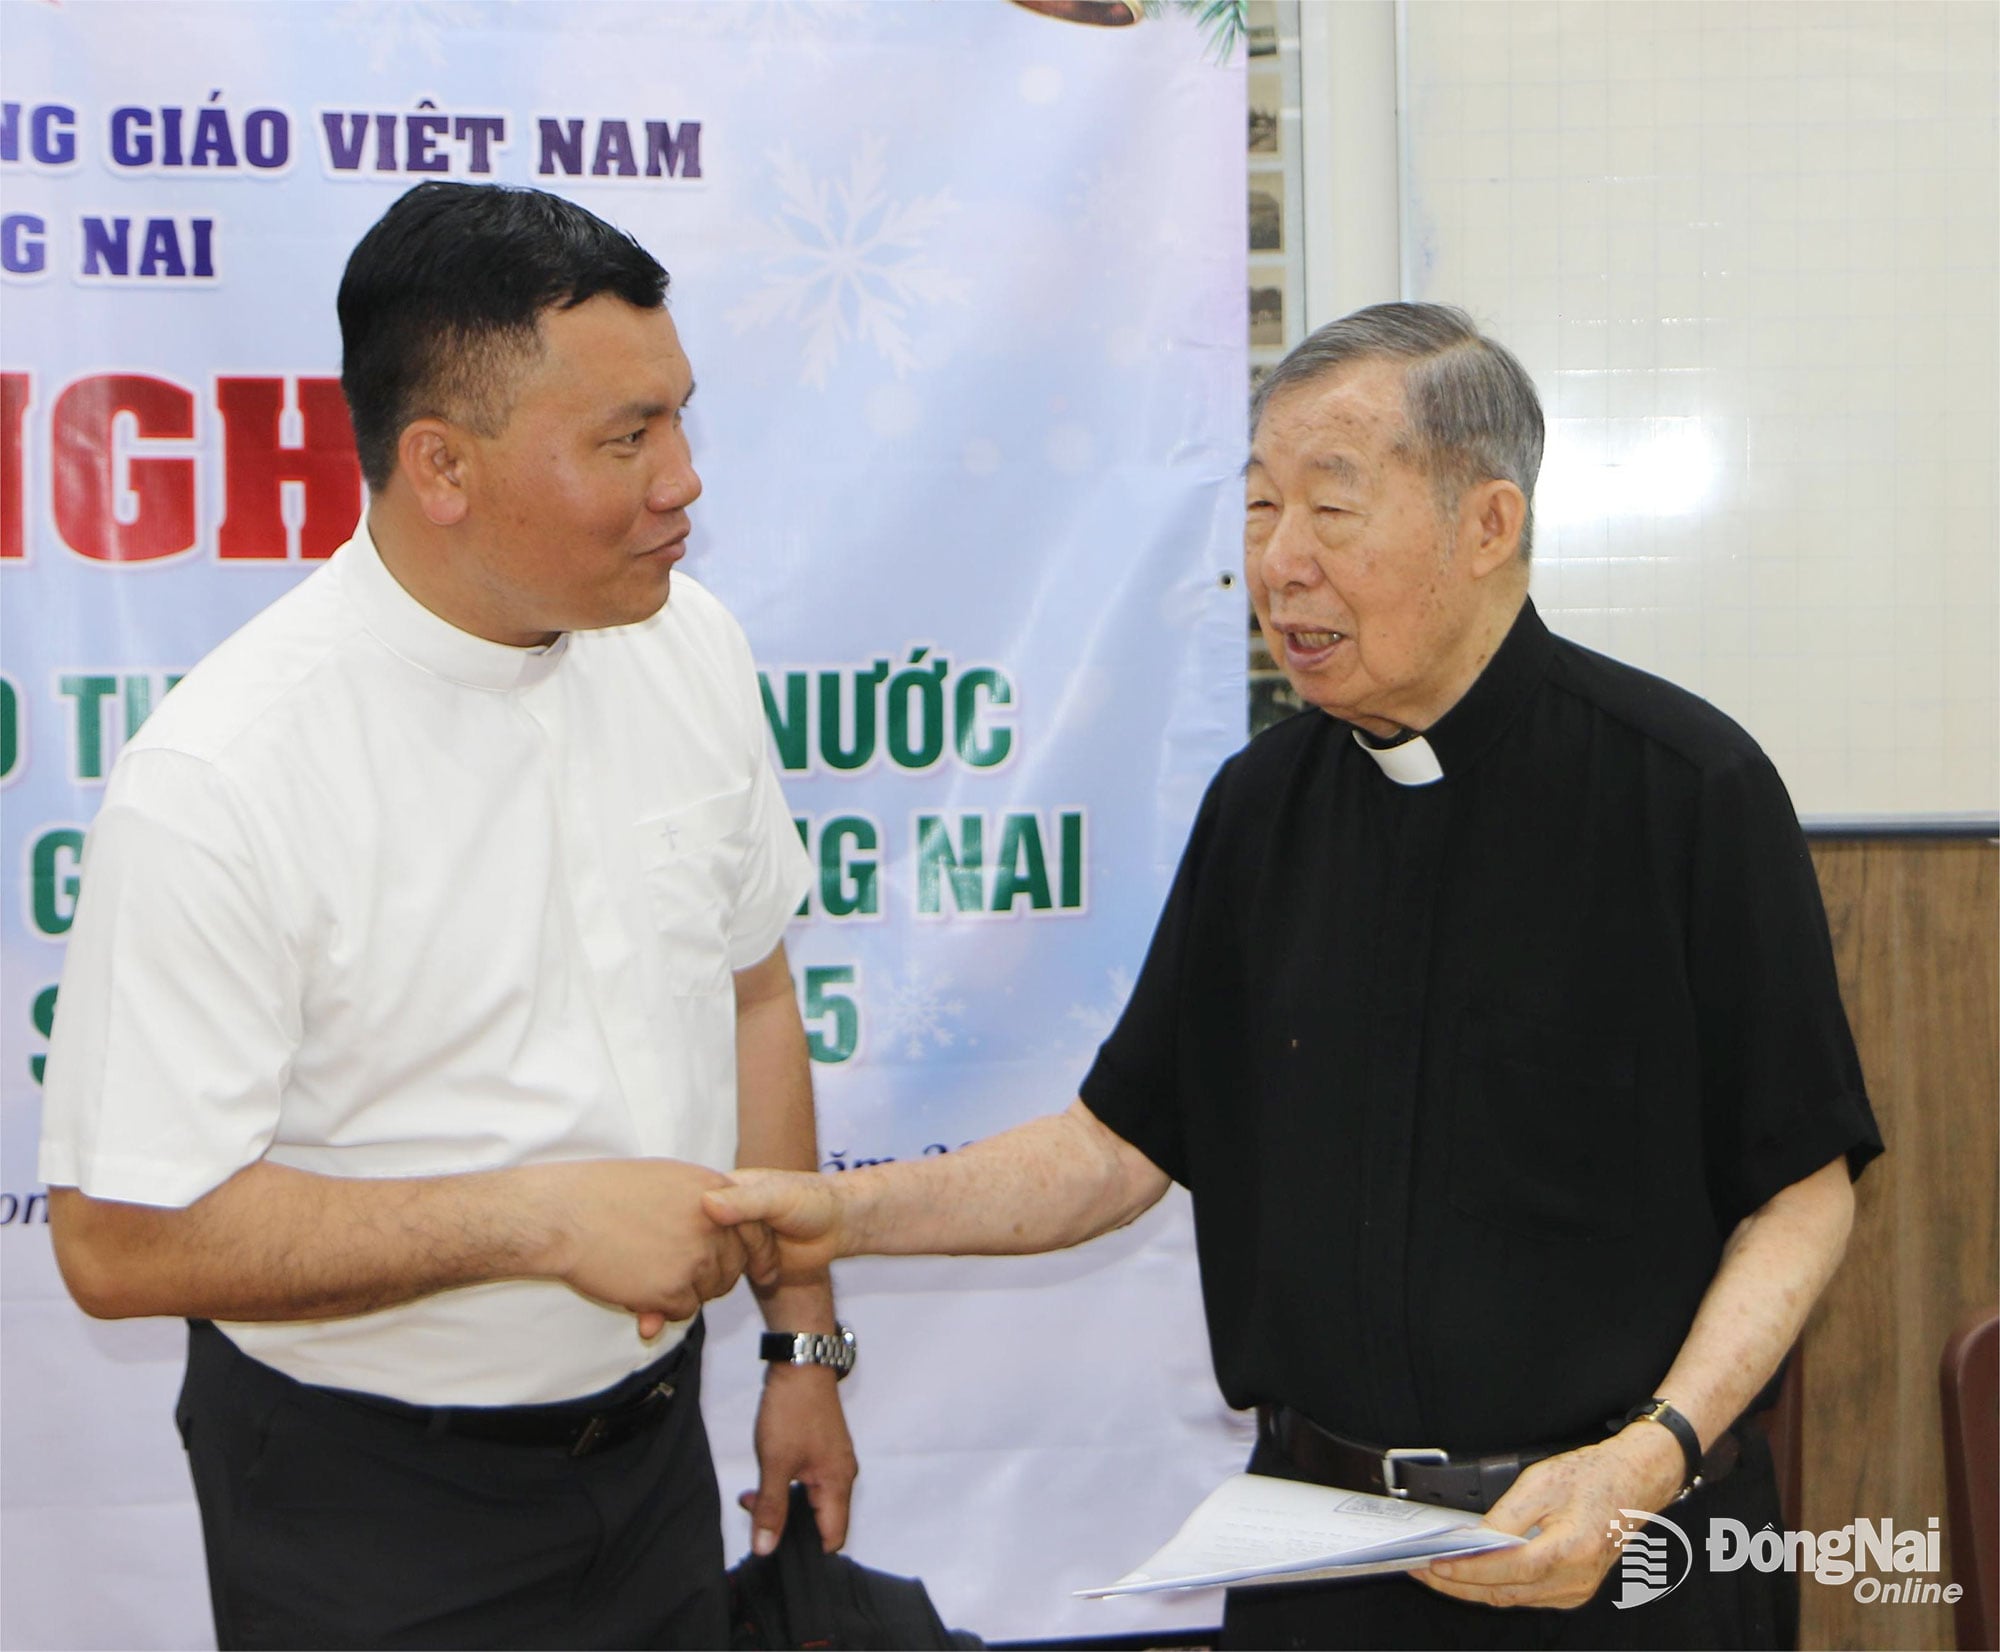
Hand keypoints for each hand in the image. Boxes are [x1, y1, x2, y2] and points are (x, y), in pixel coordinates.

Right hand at [533, 1158, 773, 1336]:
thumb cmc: (605, 1193)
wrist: (564, 1214)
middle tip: (671, 1269)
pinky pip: (682, 1311)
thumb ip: (704, 1204)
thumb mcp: (669, 1180)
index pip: (756, 1232)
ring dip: (682, 1291)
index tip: (761, 1272)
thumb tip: (724, 1222)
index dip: (756, 1255)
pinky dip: (661, 1308)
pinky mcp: (673, 1290)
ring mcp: (696, 1258)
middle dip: (709, 1276)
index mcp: (717, 1191)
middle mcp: (714, 1224)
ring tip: (644, 1271)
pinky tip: (635, 1287)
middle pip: (732, 1267)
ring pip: (707, 1291)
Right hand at [702, 1169, 846, 1284]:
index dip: (722, 1221)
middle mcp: (725, 1212)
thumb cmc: (811, 1200)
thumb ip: (744, 1201)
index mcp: (725, 1186)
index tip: (752, 1220)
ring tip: (776, 1246)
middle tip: (772, 1233)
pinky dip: (757, 1272)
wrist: (838, 1226)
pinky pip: (735, 1275)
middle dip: (745, 1243)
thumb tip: (706, 1203)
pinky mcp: (745, 1260)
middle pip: (712, 1239)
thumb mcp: (777, 1196)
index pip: (699, 1209)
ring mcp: (734, 1238)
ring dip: (752, 1259)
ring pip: (723, 1260)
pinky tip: (773, 1264)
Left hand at [739, 1362, 858, 1556]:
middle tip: (754, 1516)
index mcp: (838, 1483)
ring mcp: (832, 1459)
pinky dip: (785, 1485)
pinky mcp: (821, 1447)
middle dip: (787, 1525)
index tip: (777, 1551)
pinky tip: (762, 1481)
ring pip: (809, 1498)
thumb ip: (771, 1509)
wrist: (800, 1362)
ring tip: (751, 1498)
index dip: (808, 1551)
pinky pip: (806, 1480)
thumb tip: (766, 1549)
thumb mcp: (775, 1463)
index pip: (833, 1538)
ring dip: (781, 1503)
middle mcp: (841, 1474)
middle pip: (820, 1520)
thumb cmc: (792, 1411)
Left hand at [1414, 1424, 1685, 1609]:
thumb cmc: (1593, 1477)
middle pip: (1504, 1592)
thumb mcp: (1540, 1482)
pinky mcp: (1573, 1590)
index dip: (1466, 1571)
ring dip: (1473, 1589)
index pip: (1506, 1570)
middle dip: (1458, 1585)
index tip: (1434, 1565)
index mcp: (1570, 1550)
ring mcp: (1576, 1589)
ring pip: (1512, 1598)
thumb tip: (1472, 1539)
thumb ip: (1505, 1516)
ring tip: (1438, 1572)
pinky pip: (1525, 1595)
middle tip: (1423, 1570)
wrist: (1633, 1483)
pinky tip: (1472, 1574)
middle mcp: (1575, 1579)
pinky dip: (1495, 1587)